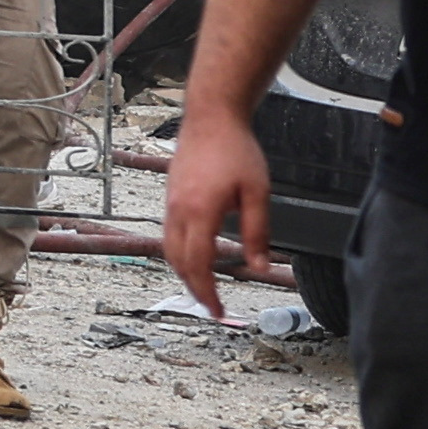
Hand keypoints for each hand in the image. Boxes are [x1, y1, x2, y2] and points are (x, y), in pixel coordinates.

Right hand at [157, 97, 275, 321]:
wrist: (211, 117)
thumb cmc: (236, 150)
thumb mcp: (258, 193)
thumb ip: (258, 233)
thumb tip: (259, 268)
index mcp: (201, 212)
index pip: (199, 265)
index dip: (208, 293)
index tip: (220, 311)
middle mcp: (179, 211)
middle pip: (179, 263)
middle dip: (194, 290)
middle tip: (214, 308)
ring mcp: (171, 204)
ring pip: (169, 250)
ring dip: (185, 274)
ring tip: (203, 288)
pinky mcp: (171, 197)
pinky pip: (169, 235)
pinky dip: (180, 255)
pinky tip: (195, 258)